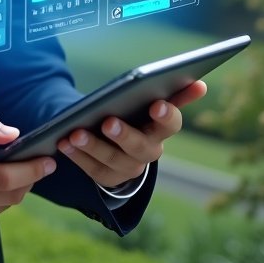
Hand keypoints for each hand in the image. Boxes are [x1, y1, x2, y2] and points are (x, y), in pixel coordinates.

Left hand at [56, 80, 207, 189]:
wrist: (122, 146)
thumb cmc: (137, 115)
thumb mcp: (152, 103)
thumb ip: (174, 93)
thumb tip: (200, 84)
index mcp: (161, 130)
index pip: (171, 124)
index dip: (167, 115)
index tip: (157, 104)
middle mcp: (149, 152)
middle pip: (141, 147)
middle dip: (125, 135)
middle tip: (108, 121)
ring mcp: (129, 168)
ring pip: (113, 160)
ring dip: (93, 147)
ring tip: (75, 133)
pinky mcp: (108, 178)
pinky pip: (93, 171)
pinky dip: (78, 157)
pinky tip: (64, 142)